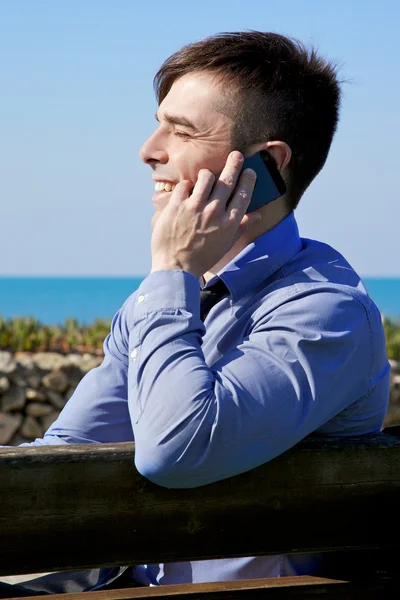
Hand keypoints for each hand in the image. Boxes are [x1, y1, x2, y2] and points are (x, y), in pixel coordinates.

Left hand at [150, 151, 260, 279]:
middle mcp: (214, 212)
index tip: (250, 171)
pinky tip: (187, 193)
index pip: (243, 194)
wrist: (175, 268)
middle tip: (236, 155)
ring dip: (207, 175)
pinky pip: (185, 184)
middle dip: (234, 164)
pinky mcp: (176, 205)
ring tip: (206, 178)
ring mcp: (194, 207)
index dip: (248, 179)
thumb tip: (258, 214)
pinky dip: (187, 186)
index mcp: (229, 223)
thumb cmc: (202, 257)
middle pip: (227, 179)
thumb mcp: (226, 244)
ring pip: (206, 176)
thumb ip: (242, 226)